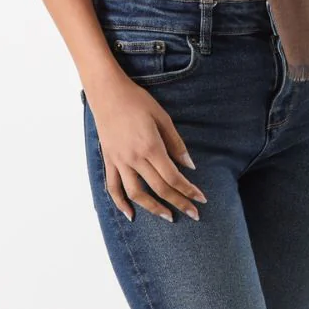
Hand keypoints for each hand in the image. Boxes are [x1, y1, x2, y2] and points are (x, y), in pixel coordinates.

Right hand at [86, 76, 207, 222]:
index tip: (201, 199)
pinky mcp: (109, 160)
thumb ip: (176, 143)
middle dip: (178, 203)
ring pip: (136, 193)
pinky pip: (112, 187)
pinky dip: (121, 203)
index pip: (173, 177)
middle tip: (193, 214)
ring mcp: (119, 161)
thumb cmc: (137, 100)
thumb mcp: (162, 117)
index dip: (188, 190)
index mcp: (151, 146)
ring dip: (153, 208)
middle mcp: (134, 158)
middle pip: (159, 188)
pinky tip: (131, 214)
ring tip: (168, 217)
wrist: (107, 92)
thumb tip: (189, 166)